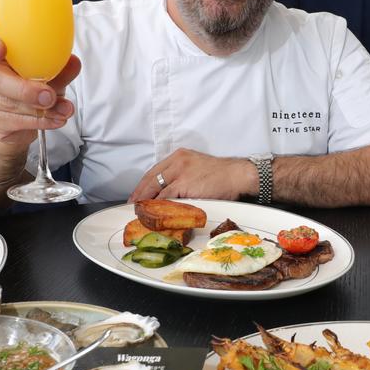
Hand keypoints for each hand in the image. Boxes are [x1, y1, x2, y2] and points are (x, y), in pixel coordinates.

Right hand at [0, 26, 80, 148]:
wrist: (21, 123)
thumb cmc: (33, 88)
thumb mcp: (50, 75)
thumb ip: (59, 69)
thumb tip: (74, 62)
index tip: (0, 49)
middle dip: (23, 88)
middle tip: (49, 96)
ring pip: (6, 102)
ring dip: (40, 109)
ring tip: (63, 110)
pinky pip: (13, 120)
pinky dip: (39, 121)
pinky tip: (55, 119)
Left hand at [129, 148, 255, 201]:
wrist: (237, 175)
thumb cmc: (222, 175)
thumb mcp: (198, 167)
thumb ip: (183, 175)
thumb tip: (170, 192)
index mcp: (179, 156)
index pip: (154, 171)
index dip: (143, 184)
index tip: (137, 194)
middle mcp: (177, 161)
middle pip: (150, 178)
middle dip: (139, 193)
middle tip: (132, 205)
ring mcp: (180, 172)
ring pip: (155, 188)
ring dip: (146, 201)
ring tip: (141, 212)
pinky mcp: (184, 184)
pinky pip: (166, 196)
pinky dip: (158, 206)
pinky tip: (154, 212)